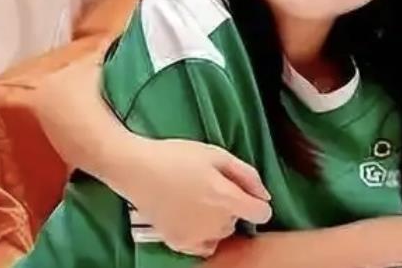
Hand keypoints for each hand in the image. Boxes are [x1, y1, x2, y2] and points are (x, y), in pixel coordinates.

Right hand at [117, 138, 271, 256]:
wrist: (136, 169)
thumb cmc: (178, 156)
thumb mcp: (218, 155)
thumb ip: (247, 176)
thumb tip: (265, 196)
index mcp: (226, 199)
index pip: (262, 214)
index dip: (257, 203)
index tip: (245, 194)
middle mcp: (214, 223)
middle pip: (238, 222)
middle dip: (231, 207)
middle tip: (209, 187)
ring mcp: (195, 236)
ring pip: (221, 233)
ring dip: (217, 221)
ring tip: (196, 199)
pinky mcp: (178, 243)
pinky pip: (203, 247)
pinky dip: (203, 236)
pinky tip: (191, 218)